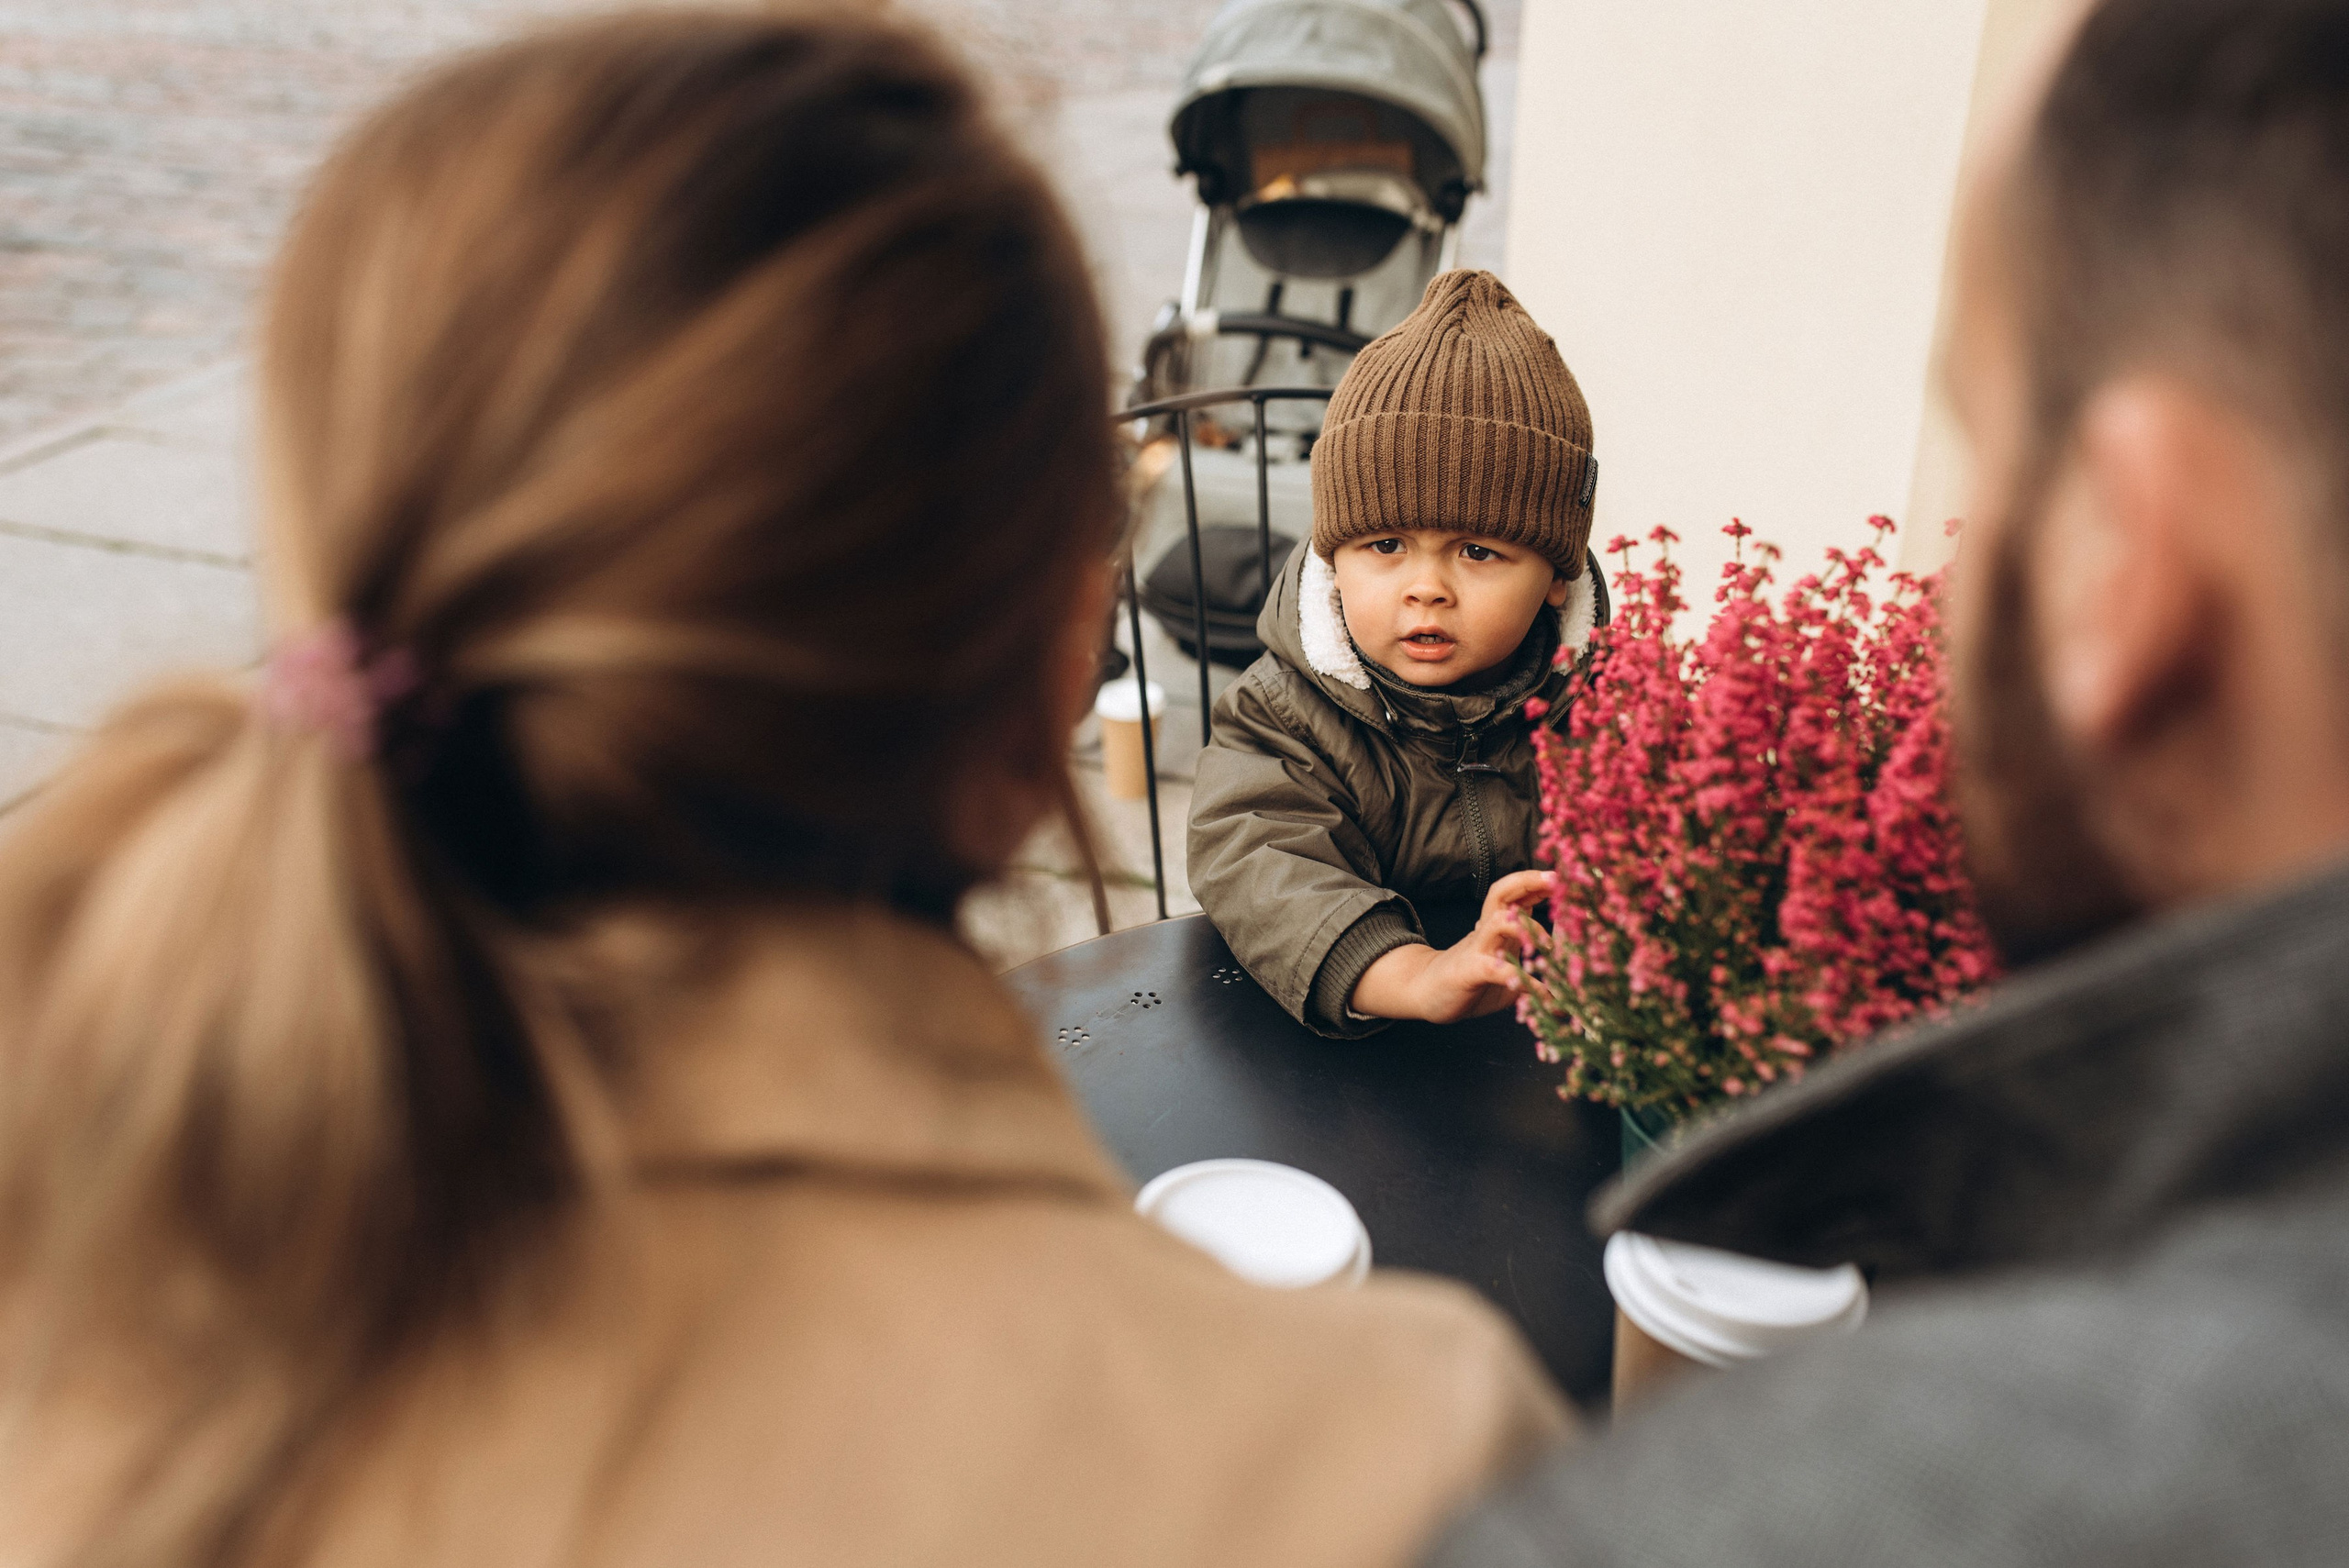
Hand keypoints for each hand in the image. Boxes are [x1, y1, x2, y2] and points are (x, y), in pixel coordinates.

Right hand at [1349, 870, 1554, 1023]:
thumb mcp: (1506, 962)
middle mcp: (1485, 930)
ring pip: (1497, 922)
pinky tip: (1544, 994)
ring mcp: (1476, 948)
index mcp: (1495, 925)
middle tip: (1556, 881)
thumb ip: (1530, 955)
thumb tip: (1569, 959)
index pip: (1515, 892)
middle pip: (1501, 893)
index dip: (1538, 882)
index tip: (1564, 877)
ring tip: (1551, 946)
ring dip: (1527, 928)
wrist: (1426, 992)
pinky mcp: (1470, 972)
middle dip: (1528, 882)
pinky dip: (1524, 980)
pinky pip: (1498, 970)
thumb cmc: (1472, 978)